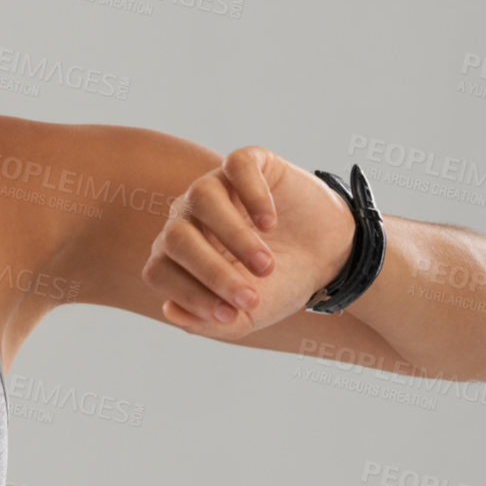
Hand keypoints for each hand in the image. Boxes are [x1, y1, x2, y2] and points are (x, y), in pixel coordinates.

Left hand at [143, 146, 356, 340]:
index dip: (189, 295)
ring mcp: (216, 185)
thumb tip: (170, 311)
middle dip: (211, 271)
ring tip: (266, 264)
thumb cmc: (277, 285)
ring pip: (202, 197)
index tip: (233, 314)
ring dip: (233, 236)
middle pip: (175, 237)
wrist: (325, 256)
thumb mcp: (247, 315)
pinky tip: (270, 224)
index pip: (159, 271)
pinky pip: (236, 165)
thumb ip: (209, 322)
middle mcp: (188, 217)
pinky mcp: (248, 163)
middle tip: (253, 295)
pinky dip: (252, 195)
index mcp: (178, 255)